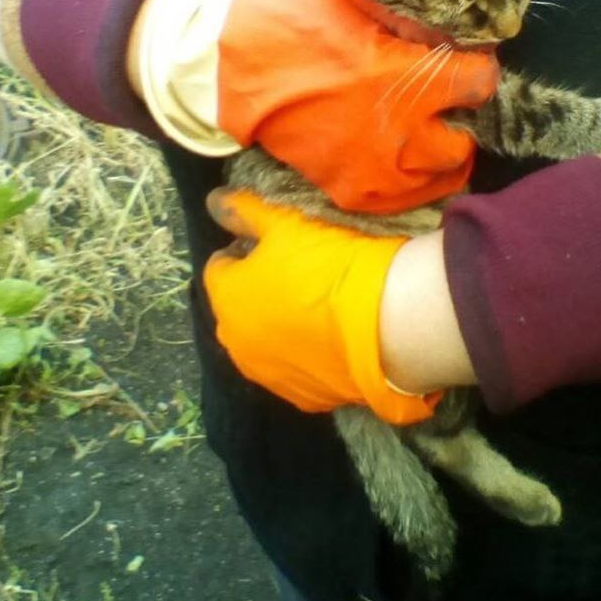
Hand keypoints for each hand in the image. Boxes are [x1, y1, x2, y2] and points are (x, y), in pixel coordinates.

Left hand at [203, 190, 442, 423]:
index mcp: (226, 298)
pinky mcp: (303, 399)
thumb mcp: (287, 224)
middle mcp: (236, 343)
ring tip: (316, 310)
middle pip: (239, 310)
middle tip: (298, 277)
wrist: (387, 325)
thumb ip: (244, 212)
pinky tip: (331, 340)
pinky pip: (297, 370)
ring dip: (278, 328)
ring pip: (265, 344)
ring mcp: (269, 376)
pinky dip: (306, 356)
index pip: (220, 269)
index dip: (245, 253)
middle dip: (257, 294)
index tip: (273, 247)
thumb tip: (212, 202)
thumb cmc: (331, 266)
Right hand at [219, 0, 498, 212]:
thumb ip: (407, 12)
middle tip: (447, 98)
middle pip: (466, 137)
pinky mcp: (350, 192)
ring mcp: (373, 170)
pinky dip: (417, 180)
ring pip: (445, 174)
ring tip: (430, 128)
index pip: (478, 82)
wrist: (223, 64)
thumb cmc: (287, 15)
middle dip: (463, 115)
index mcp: (398, 76)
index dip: (477, 67)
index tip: (467, 59)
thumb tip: (456, 24)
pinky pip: (408, 200)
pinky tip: (407, 156)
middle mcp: (395, 133)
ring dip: (444, 150)